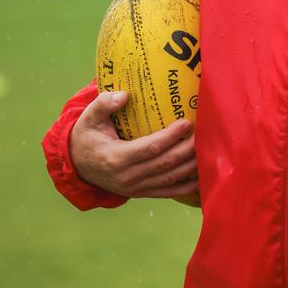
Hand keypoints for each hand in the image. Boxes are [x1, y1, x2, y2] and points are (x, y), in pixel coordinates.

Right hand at [70, 90, 198, 200]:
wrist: (78, 166)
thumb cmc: (87, 137)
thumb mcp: (88, 118)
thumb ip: (103, 104)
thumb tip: (124, 95)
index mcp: (116, 158)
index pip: (149, 148)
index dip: (170, 137)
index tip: (186, 122)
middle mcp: (128, 177)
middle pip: (165, 163)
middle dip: (188, 148)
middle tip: (205, 132)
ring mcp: (137, 188)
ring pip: (170, 178)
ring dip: (192, 165)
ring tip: (209, 149)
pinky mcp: (143, 193)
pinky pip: (169, 192)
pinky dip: (188, 187)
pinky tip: (203, 177)